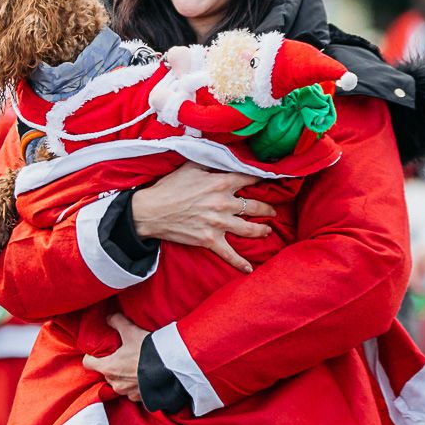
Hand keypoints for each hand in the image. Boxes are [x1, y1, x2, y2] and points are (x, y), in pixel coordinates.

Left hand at [81, 314, 148, 401]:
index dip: (91, 355)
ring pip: (119, 382)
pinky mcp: (139, 398)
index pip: (88, 363)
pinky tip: (144, 375)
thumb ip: (117, 322)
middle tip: (122, 355)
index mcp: (108, 367)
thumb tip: (109, 317)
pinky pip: (132, 391)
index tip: (98, 351)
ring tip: (135, 365)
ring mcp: (127, 393)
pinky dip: (136, 384)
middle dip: (112, 364)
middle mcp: (114, 383)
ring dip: (124, 375)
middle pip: (105, 372)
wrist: (171, 370)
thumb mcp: (131, 331)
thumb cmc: (148, 352)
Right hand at [128, 164, 274, 273]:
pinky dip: (240, 263)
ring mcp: (219, 224)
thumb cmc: (169, 187)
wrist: (151, 211)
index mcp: (221, 183)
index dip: (260, 179)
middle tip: (273, 211)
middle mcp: (224, 203)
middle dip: (267, 209)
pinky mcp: (210, 241)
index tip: (267, 181)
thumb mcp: (189, 166)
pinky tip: (249, 269)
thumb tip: (219, 155)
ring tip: (267, 230)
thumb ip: (209, 162)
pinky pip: (230, 254)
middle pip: (254, 206)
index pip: (248, 179)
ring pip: (249, 229)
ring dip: (262, 230)